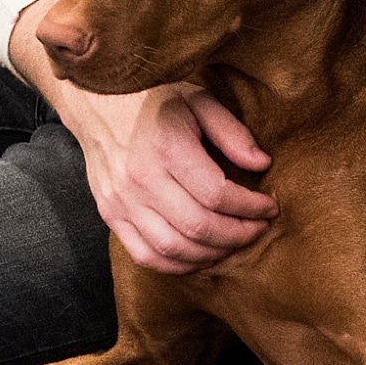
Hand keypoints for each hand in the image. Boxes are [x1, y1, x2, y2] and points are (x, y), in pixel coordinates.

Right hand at [61, 83, 273, 272]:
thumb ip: (231, 132)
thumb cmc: (153, 99)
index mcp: (167, 147)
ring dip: (212, 254)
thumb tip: (261, 164)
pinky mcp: (110, 214)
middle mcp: (141, 178)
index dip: (250, 208)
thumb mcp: (198, 100)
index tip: (269, 207)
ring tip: (233, 243)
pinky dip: (177, 265)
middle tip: (258, 229)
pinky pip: (145, 255)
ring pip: (173, 248)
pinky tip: (200, 255)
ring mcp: (122, 200)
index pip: (217, 195)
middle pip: (198, 227)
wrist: (96, 102)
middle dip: (238, 235)